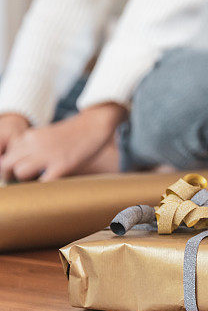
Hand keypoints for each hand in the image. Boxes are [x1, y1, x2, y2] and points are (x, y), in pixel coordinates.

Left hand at [0, 103, 125, 181]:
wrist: (96, 123)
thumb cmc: (75, 132)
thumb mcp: (47, 134)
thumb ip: (33, 146)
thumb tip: (23, 165)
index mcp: (30, 136)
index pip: (7, 154)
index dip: (10, 165)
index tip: (17, 171)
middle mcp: (35, 144)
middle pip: (7, 164)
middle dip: (10, 175)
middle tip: (21, 180)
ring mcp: (48, 155)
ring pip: (20, 172)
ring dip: (26, 180)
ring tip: (38, 181)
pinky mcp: (62, 165)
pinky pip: (43, 182)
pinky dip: (44, 187)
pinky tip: (52, 184)